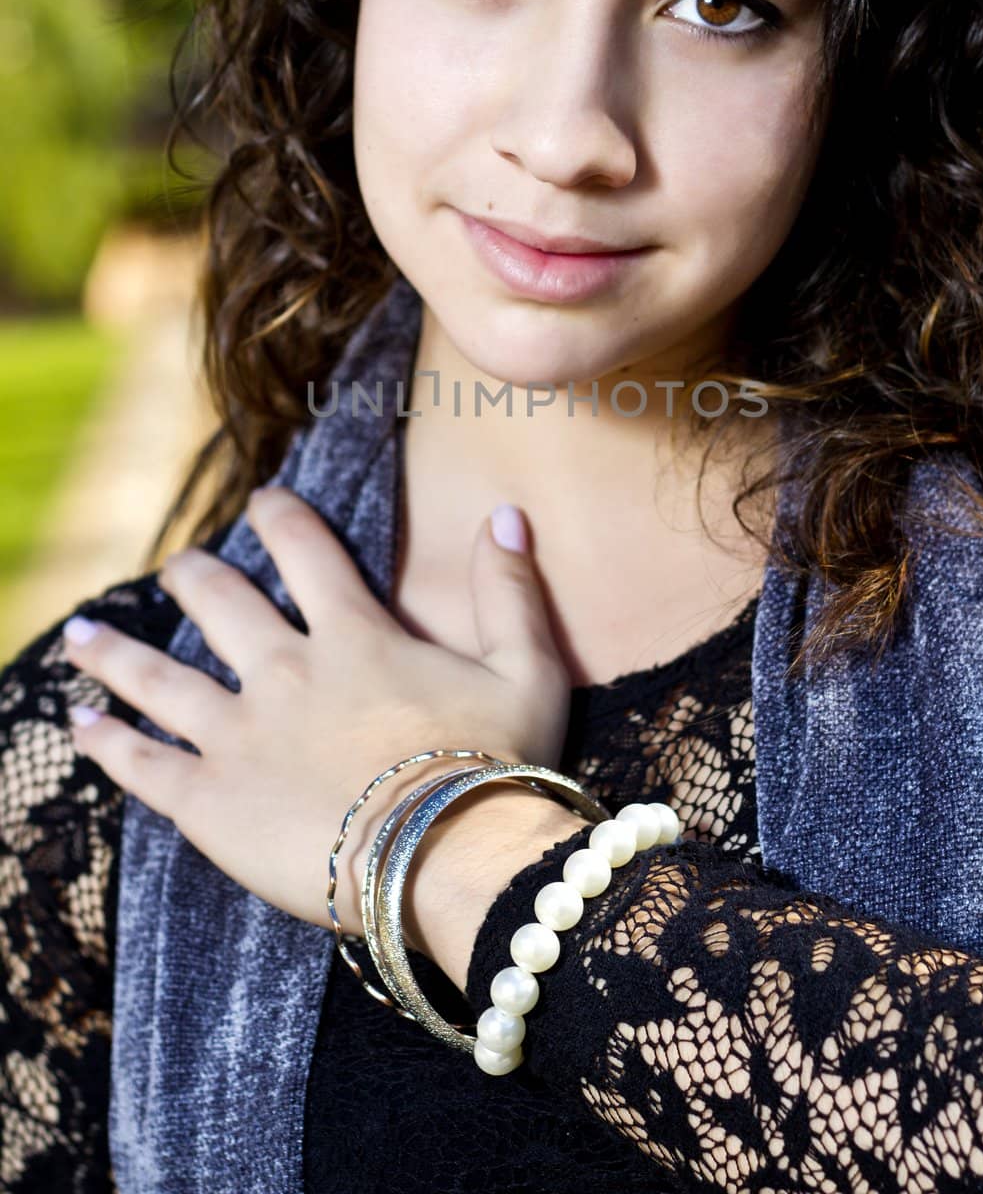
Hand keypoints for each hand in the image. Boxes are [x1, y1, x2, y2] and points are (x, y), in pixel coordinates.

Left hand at [62, 486, 572, 936]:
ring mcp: (238, 735)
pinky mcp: (209, 800)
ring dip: (116, 653)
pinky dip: (106, 741)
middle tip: (180, 567)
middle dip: (194, 576)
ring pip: (159, 679)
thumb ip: (510, 589)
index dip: (281, 517)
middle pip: (219, 603)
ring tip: (81, 635)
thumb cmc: (496, 768)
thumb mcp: (526, 670)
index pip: (306, 551)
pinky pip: (142, 763)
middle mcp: (285, 672)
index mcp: (353, 637)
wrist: (447, 859)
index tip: (263, 499)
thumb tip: (506, 514)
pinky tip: (78, 726)